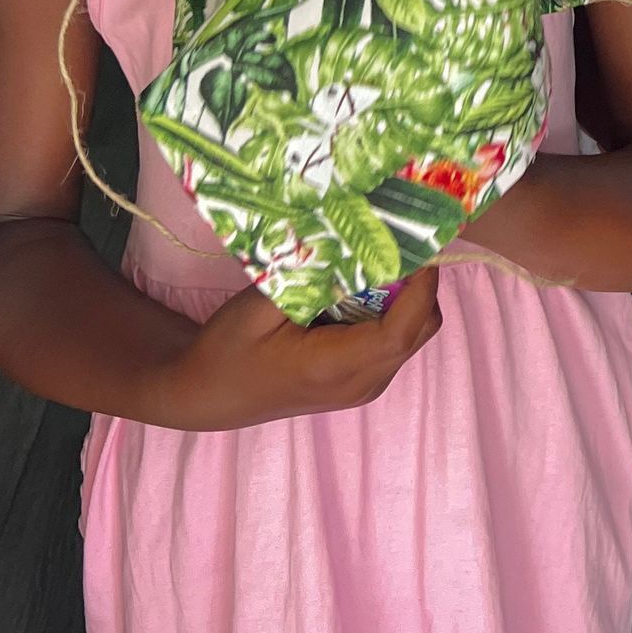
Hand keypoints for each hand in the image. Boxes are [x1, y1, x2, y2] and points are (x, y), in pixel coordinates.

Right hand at [156, 264, 443, 429]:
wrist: (209, 392)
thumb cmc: (229, 349)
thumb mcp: (260, 306)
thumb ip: (310, 278)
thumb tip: (354, 241)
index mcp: (336, 368)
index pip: (402, 329)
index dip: (421, 285)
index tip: (419, 242)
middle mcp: (361, 383)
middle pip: (420, 328)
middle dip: (418, 283)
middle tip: (394, 240)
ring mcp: (364, 386)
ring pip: (413, 333)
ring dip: (404, 294)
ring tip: (374, 258)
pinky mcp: (360, 380)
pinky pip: (394, 340)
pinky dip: (391, 309)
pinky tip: (358, 286)